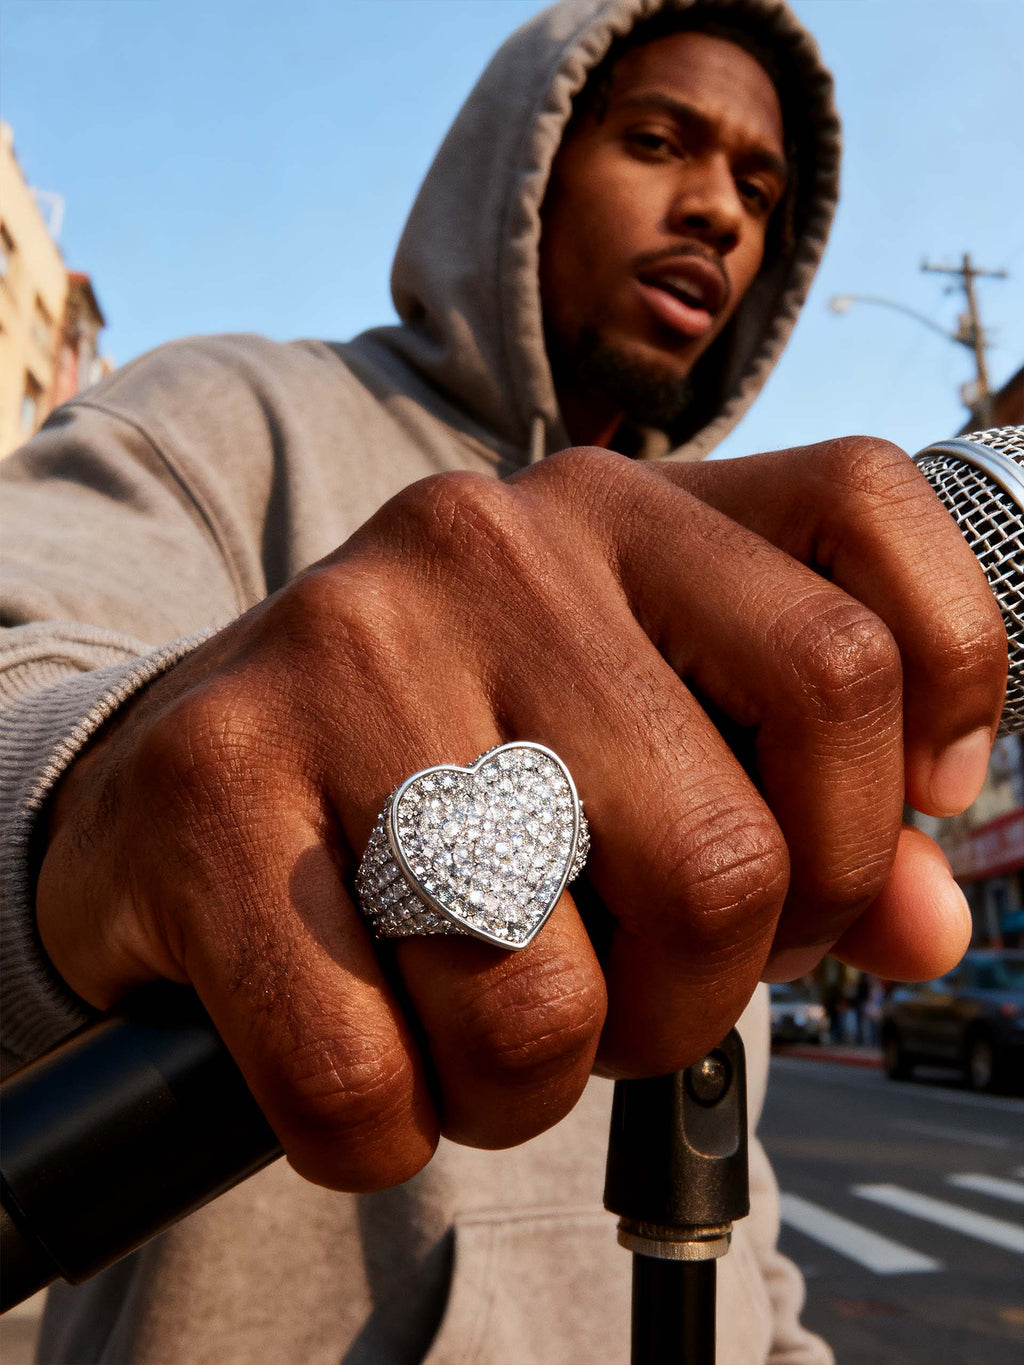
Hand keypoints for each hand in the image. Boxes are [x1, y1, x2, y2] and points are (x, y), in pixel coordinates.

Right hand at [37, 438, 1005, 1189]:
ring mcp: (343, 650)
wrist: (188, 771)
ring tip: (489, 1028)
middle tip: (628, 997)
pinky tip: (379, 1068)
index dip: (916, 748)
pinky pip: (362, 1070)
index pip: (864, 588)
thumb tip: (926, 921)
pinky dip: (391, 1126)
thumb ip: (798, 811)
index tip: (847, 869)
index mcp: (623, 515)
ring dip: (534, 1079)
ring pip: (541, 992)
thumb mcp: (638, 734)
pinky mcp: (211, 778)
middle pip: (726, 859)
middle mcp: (490, 547)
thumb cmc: (444, 760)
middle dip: (697, 1000)